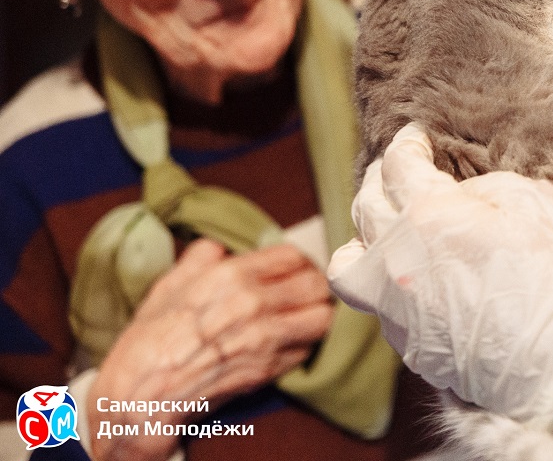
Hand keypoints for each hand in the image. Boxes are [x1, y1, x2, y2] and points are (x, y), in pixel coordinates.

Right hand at [89, 239, 333, 460]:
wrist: (142, 394)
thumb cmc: (150, 340)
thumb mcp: (169, 286)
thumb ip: (200, 260)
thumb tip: (218, 246)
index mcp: (231, 276)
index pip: (292, 256)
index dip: (296, 262)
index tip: (293, 270)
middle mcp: (254, 303)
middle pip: (317, 284)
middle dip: (314, 286)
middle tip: (304, 292)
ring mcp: (265, 338)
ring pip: (323, 317)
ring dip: (318, 314)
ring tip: (304, 316)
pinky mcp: (270, 368)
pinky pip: (308, 348)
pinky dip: (305, 343)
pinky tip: (289, 342)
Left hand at [328, 123, 552, 430]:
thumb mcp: (536, 202)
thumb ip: (484, 187)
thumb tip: (461, 194)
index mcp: (428, 215)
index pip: (397, 165)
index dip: (408, 142)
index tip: (417, 136)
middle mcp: (398, 260)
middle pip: (365, 205)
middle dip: (381, 179)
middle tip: (401, 171)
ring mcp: (396, 308)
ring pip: (347, 264)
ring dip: (362, 238)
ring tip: (384, 230)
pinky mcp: (407, 345)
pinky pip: (378, 303)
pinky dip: (389, 281)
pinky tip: (417, 276)